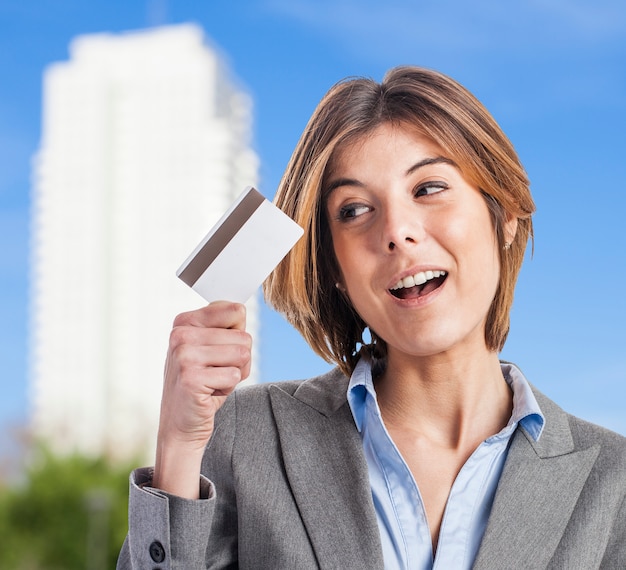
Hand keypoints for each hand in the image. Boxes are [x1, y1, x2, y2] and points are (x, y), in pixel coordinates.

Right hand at [153, 301, 251, 496]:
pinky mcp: (191, 377)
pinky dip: (228, 388)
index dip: (238, 336)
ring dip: (235, 373)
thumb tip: (239, 309)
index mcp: (185, 321)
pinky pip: (235, 375)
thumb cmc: (202, 384)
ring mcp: (183, 355)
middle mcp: (180, 334)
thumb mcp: (212, 348)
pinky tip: (208, 394)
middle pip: (244, 336)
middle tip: (216, 373)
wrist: (180, 425)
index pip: (236, 311)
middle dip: (239, 360)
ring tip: (213, 382)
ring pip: (243, 354)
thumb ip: (226, 327)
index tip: (219, 351)